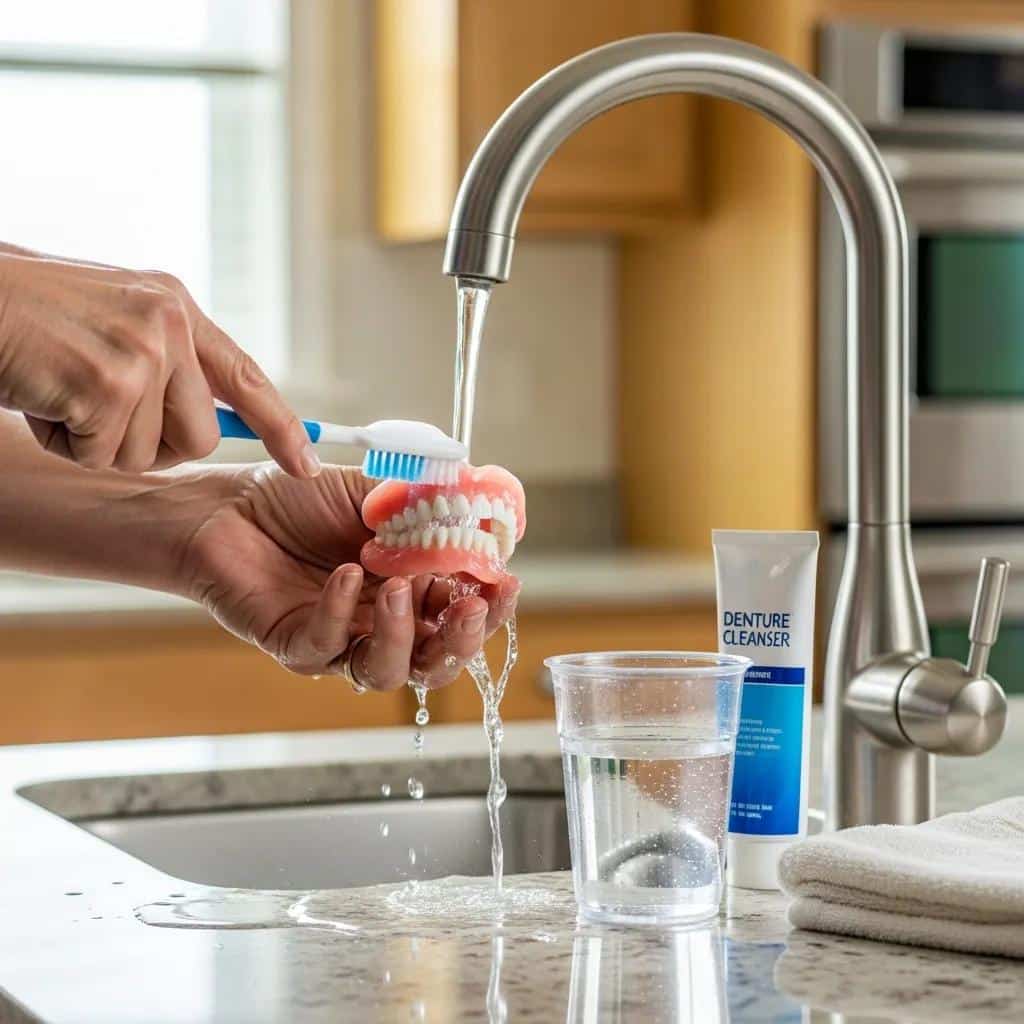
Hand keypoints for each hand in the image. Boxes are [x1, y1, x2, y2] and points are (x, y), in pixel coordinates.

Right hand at [0, 247, 317, 476]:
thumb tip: (207, 428)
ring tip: (59, 393)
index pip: (248, 378)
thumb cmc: (29, 317)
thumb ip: (166, 363)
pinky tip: (41, 399)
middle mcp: (168, 322)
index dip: (283, 428)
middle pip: (201, 438)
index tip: (306, 465)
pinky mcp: (107, 383)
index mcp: (175, 306)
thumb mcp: (114, 320)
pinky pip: (101, 457)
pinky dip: (64, 444)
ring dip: (97, 443)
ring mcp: (141, 351)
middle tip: (96, 411)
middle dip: (150, 446)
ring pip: (148, 455)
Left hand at [180, 464, 520, 688]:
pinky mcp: (295, 645)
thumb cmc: (298, 497)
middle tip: (471, 609)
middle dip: (461, 640)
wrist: (225, 501)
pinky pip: (326, 648)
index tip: (504, 581)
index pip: (462, 611)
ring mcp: (339, 639)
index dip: (489, 604)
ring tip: (397, 588)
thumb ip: (427, 502)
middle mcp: (380, 621)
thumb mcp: (373, 491)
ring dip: (402, 636)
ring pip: (386, 670)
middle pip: (435, 659)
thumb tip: (484, 505)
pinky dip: (341, 612)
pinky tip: (344, 574)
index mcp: (411, 586)